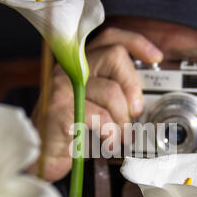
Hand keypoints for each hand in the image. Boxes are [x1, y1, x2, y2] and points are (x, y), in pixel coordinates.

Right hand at [32, 27, 163, 181]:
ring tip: (119, 136)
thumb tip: (141, 98)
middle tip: (135, 112)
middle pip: (115, 57)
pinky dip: (111, 133)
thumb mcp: (95, 108)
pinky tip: (107, 141)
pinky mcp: (59, 110)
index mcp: (79, 67)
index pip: (110, 39)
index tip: (155, 58)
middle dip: (133, 87)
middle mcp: (69, 71)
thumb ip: (114, 95)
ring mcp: (61, 89)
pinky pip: (100, 116)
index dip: (136, 43)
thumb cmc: (70, 133)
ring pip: (111, 92)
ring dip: (123, 120)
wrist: (41, 157)